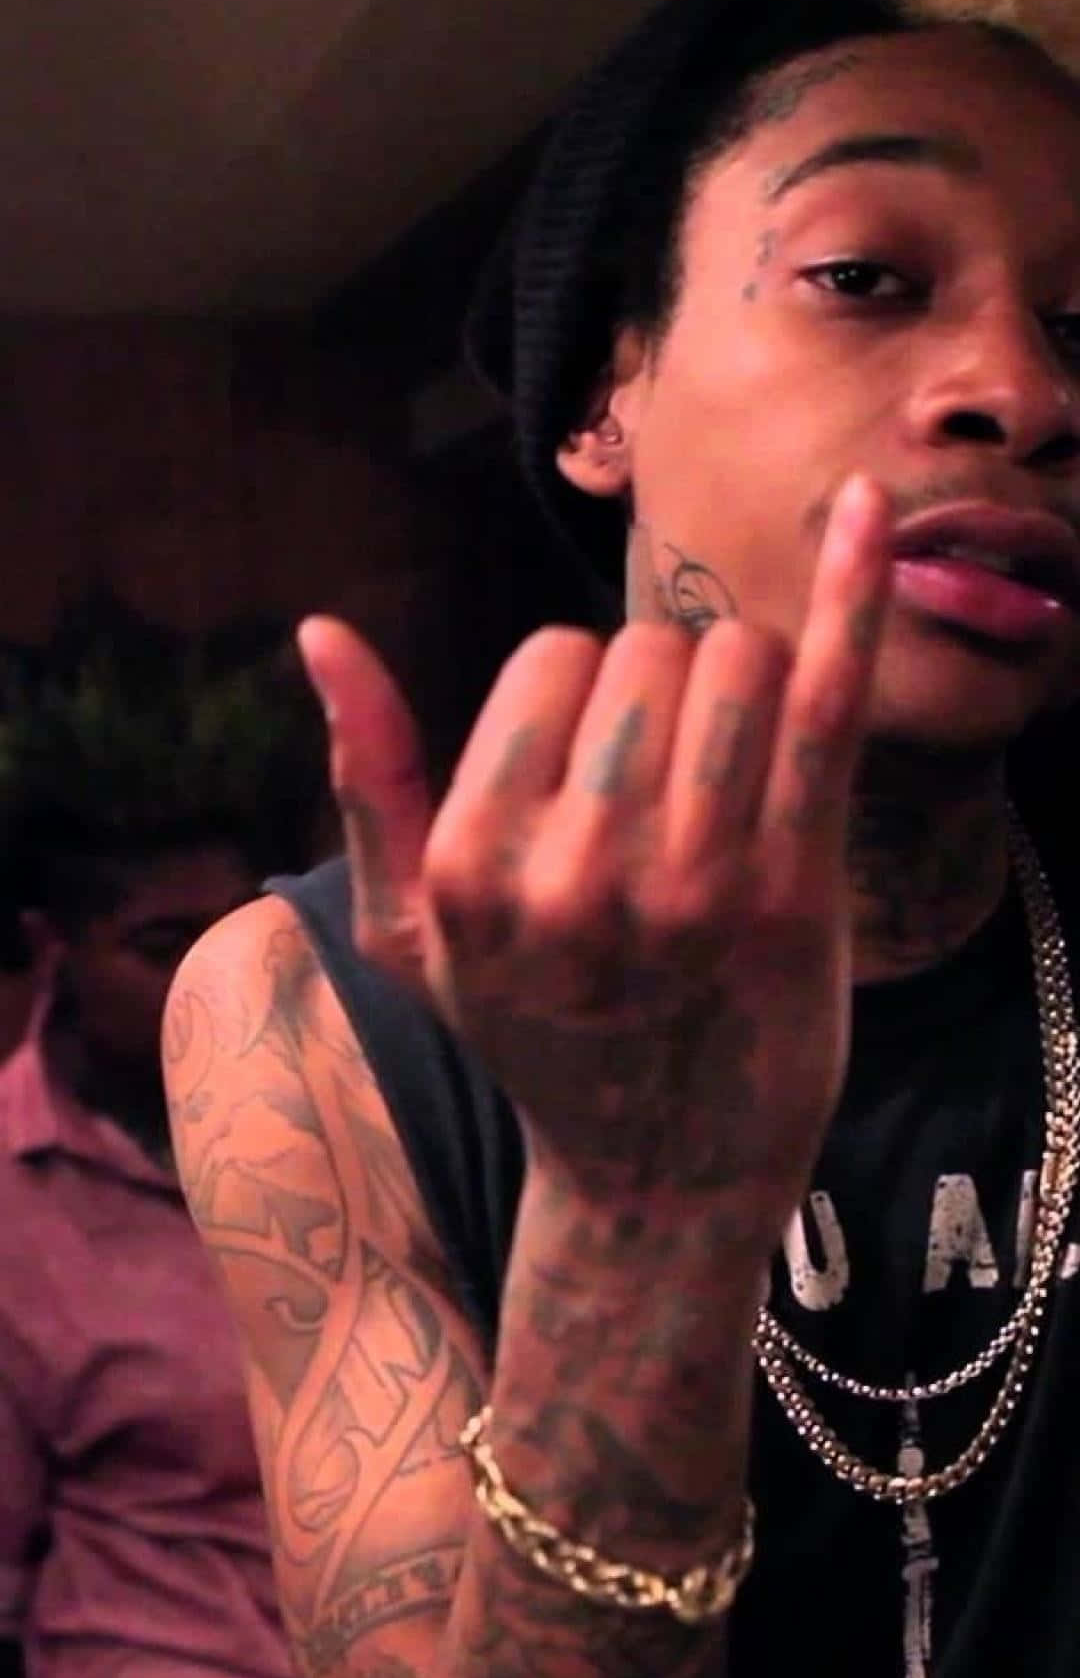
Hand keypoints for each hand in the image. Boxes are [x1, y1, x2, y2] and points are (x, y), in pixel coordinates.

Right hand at [299, 474, 891, 1241]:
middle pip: (644, 649)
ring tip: (729, 766)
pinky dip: (854, 592)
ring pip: (735, 660)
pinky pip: (825, 706)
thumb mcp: (412, 933)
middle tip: (669, 779)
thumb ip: (368, 778)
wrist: (661, 1170)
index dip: (578, 694)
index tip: (592, 765)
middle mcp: (575, 875)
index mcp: (469, 868)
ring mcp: (693, 886)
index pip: (550, 659)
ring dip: (741, 684)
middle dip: (661, 685)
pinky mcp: (796, 893)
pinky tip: (872, 507)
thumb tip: (319, 630)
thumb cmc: (530, 1033)